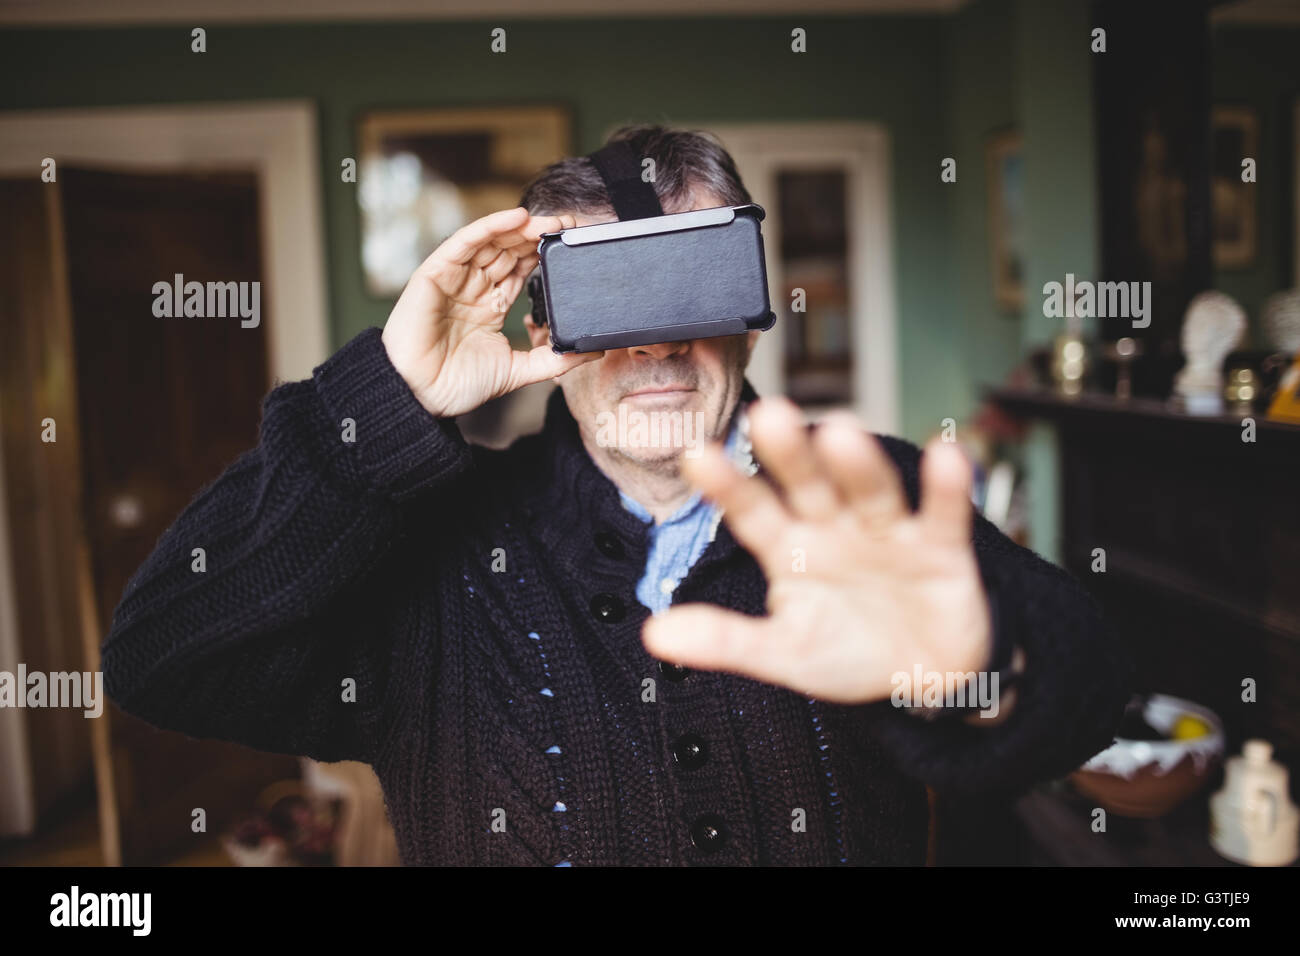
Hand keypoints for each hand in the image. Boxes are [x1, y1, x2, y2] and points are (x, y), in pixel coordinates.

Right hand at [381, 206, 603, 417]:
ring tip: (549, 221)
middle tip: (568, 226)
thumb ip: (553, 360)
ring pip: (490, 242)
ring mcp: (454, 278)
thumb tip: (592, 351)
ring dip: (519, 228)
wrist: (420, 397)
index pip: (520, 270)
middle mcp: (473, 287)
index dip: (543, 255)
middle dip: (537, 237)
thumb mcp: (517, 370)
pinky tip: (516, 218)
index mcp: (490, 305)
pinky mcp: (435, 274)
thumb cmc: (457, 385)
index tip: (571, 246)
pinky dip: (489, 227)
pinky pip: (464, 243)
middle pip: (508, 251)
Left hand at [641, 396, 992, 703]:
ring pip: (869, 491)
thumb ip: (725, 641)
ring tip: (841, 433)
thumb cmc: (846, 651)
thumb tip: (654, 635)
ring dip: (857, 464)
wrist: (925, 678)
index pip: (751, 510)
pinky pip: (943, 513)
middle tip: (769, 415)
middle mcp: (833, 525)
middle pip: (808, 485)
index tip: (696, 456)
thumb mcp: (784, 653)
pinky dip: (948, 488)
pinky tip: (947, 456)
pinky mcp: (940, 547)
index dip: (727, 486)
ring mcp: (886, 531)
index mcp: (788, 545)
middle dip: (790, 454)